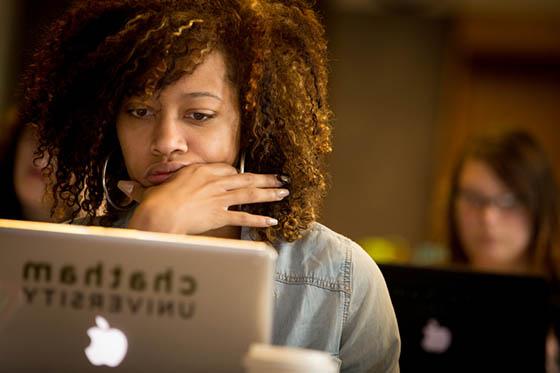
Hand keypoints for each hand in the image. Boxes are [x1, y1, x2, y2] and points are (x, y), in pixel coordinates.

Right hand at [117, 163, 288, 234]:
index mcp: (200, 171)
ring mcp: (218, 197)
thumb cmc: (152, 203)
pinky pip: (243, 216)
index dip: (237, 175)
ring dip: (269, 193)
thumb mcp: (148, 191)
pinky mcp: (220, 214)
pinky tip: (271, 221)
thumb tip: (123, 185)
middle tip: (281, 179)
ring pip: (249, 193)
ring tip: (284, 193)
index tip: (246, 178)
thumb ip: (140, 188)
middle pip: (244, 178)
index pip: (226, 170)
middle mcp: (213, 181)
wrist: (158, 214)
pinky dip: (258, 220)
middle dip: (265, 179)